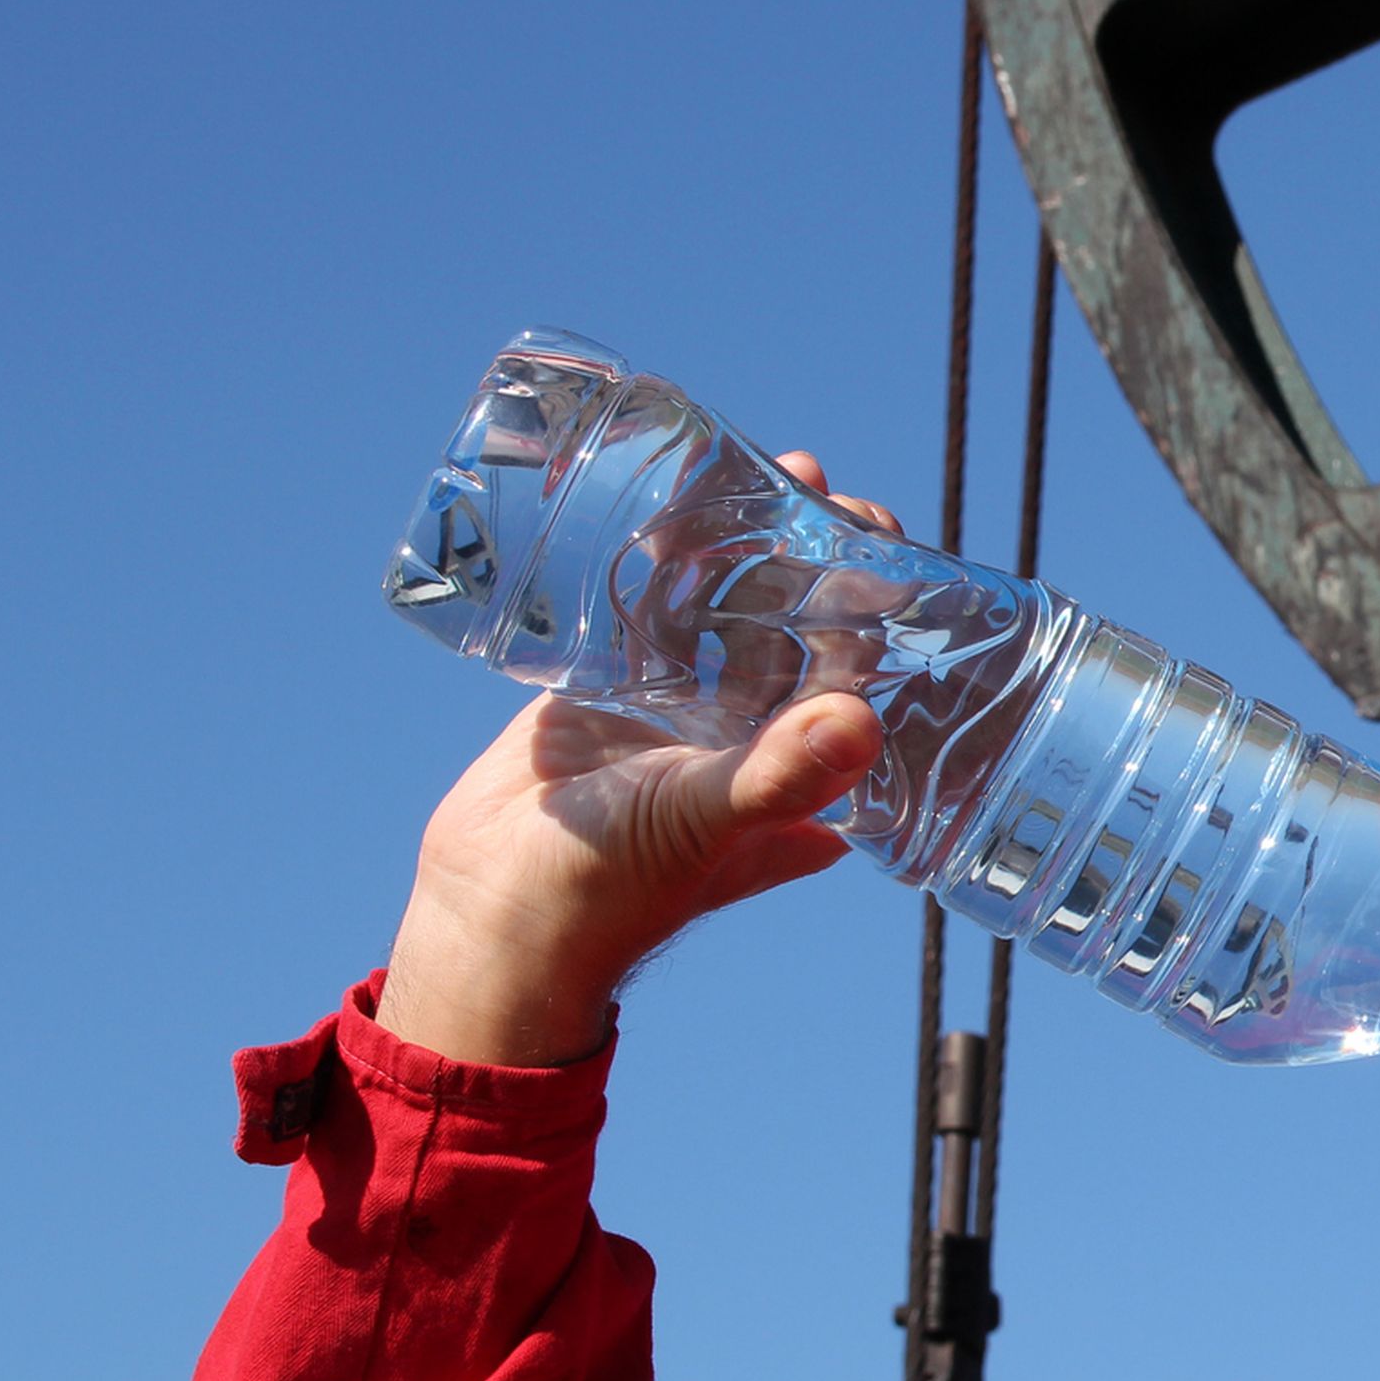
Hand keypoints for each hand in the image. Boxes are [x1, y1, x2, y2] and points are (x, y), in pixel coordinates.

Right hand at [377, 457, 905, 1066]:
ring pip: (726, 609)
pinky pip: (650, 613)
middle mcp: (749, 733)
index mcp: (795, 765)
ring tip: (755, 470)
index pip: (856, 665)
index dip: (876, 601)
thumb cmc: (613, 890)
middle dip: (813, 554)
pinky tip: (676, 505)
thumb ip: (779, 777)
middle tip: (810, 480)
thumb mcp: (704, 823)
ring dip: (744, 546)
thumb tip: (863, 719)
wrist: (497, 910)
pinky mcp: (610, 689)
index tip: (882, 531)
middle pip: (797, 623)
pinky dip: (665, 564)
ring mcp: (680, 708)